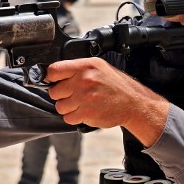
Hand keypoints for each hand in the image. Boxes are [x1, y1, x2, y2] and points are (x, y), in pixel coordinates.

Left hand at [46, 58, 168, 145]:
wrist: (133, 103)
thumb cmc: (116, 86)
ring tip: (81, 104)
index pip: (54, 70)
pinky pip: (68, 118)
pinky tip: (85, 111)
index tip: (52, 81)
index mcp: (86, 65)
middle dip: (61, 95)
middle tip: (73, 95)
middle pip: (54, 91)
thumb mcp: (99, 67)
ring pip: (60, 106)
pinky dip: (74, 117)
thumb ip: (78, 68)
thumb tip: (54, 73)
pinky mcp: (87, 113)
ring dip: (68, 108)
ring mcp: (85, 97)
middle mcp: (84, 79)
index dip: (50, 77)